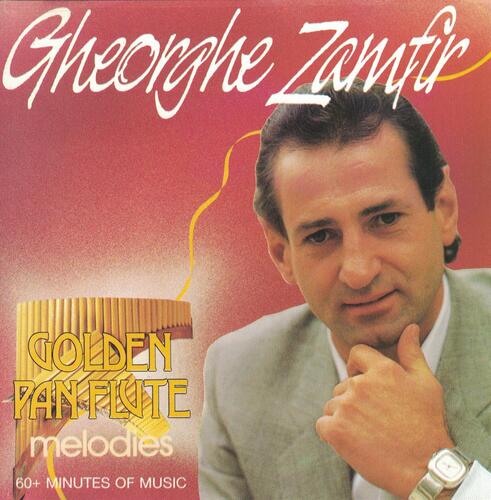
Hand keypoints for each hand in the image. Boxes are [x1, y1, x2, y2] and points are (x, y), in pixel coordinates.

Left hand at [316, 324, 454, 497]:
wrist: (425, 468)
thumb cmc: (427, 423)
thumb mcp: (426, 383)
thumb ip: (411, 352)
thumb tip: (410, 327)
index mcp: (382, 369)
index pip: (356, 354)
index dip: (359, 368)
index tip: (368, 385)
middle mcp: (360, 385)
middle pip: (343, 385)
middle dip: (354, 399)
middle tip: (377, 419)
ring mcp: (346, 407)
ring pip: (333, 405)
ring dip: (344, 417)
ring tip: (369, 433)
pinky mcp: (335, 430)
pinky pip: (323, 424)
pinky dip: (333, 434)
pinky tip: (354, 442)